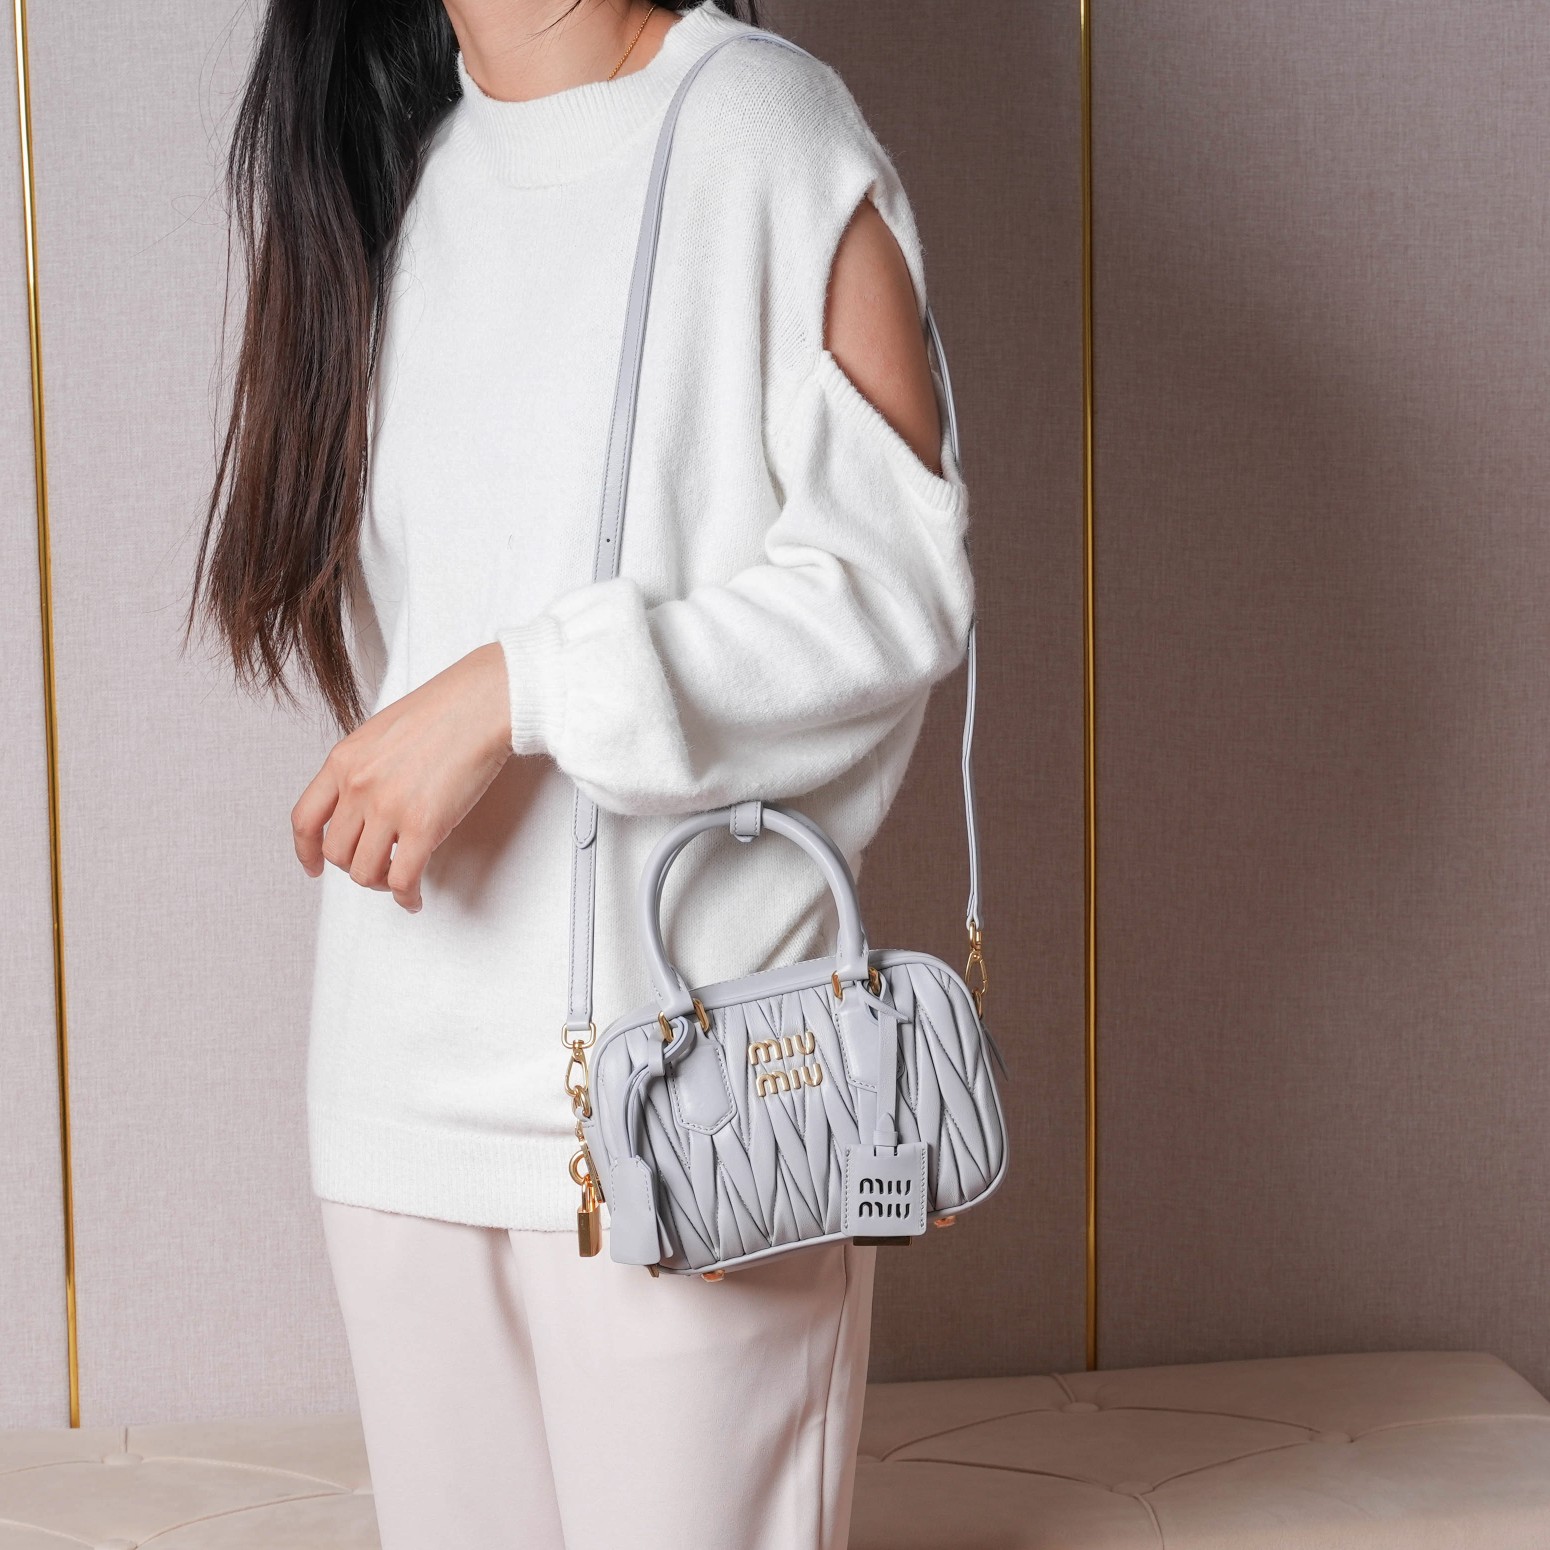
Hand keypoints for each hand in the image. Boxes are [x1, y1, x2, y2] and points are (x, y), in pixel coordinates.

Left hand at [292, 643, 511, 911]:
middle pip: (336, 852)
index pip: (304, 819)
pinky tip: (415, 898)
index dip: (305, 851)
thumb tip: (364, 802)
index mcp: (343, 761)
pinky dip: (406, 897)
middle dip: (354, 866)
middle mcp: (358, 787)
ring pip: (364, 872)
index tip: (313, 866)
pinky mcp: (423, 826)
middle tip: (376, 867)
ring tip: (398, 879)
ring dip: (380, 882)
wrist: (481, 703)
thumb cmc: (444, 709)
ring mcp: (388, 807)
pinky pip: (403, 879)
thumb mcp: (381, 731)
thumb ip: (363, 767)